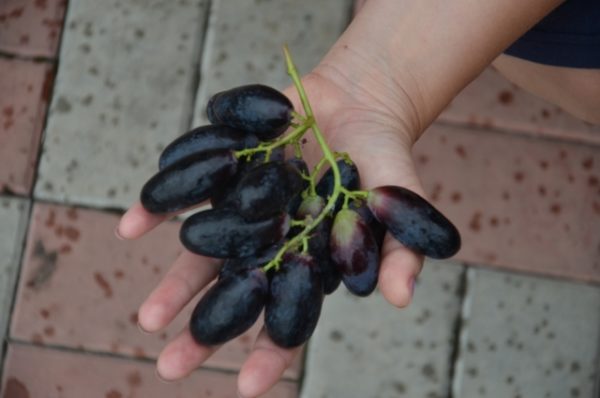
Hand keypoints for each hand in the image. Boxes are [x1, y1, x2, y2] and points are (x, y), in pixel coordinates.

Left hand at [116, 63, 426, 395]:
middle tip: (171, 366)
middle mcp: (271, 243)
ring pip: (204, 256)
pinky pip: (188, 194)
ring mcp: (244, 212)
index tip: (246, 387)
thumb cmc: (382, 156)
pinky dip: (158, 209)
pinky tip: (130, 227)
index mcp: (310, 261)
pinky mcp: (226, 174)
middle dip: (205, 331)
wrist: (356, 101)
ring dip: (174, 287)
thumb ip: (399, 249)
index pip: (289, 315)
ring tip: (148, 320)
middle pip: (236, 294)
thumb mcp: (399, 200)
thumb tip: (401, 299)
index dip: (271, 352)